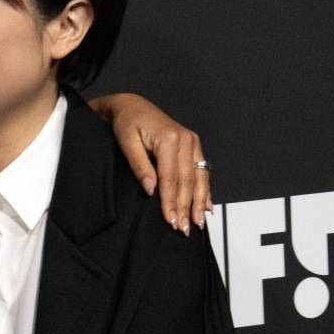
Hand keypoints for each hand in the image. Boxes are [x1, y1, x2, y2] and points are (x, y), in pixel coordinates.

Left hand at [93, 93, 211, 234]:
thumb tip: (151, 190)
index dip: (171, 201)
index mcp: (170, 140)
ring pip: (199, 178)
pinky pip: (202, 170)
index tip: (171, 220)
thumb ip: (140, 166)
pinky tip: (206, 206)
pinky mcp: (194, 145)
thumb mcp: (127, 143)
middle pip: (188, 181)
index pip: (171, 178)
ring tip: (198, 223)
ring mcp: (193, 142)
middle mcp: (186, 140)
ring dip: (199, 202)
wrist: (132, 105)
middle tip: (184, 228)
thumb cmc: (127, 123)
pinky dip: (205, 190)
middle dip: (187, 207)